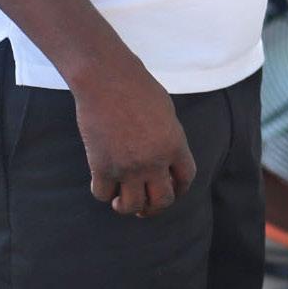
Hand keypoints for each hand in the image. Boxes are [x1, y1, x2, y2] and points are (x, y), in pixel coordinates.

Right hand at [73, 59, 195, 217]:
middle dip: (155, 207)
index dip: (179, 190)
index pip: (186, 179)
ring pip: (132, 206)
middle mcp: (154, 161)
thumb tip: (164, 160)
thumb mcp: (167, 114)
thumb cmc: (139, 89)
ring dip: (128, 207)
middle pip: (162, 200)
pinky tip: (104, 185)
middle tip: (145, 207)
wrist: (108, 81)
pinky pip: (103, 194)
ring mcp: (128, 166)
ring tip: (122, 201)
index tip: (171, 191)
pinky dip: (104, 193)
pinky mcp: (101, 166)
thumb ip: (168, 139)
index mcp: (175, 145)